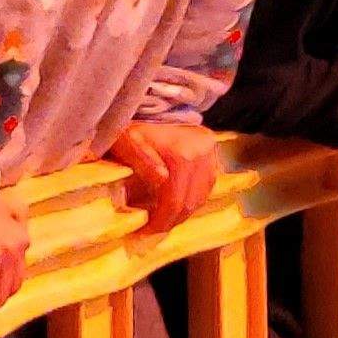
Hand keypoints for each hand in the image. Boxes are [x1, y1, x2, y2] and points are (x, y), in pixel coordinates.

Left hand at [107, 121, 221, 230]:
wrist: (145, 103)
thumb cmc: (130, 126)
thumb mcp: (125, 141)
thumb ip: (141, 161)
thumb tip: (162, 179)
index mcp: (179, 154)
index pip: (173, 202)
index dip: (158, 223)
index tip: (141, 234)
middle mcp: (199, 153)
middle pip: (188, 203)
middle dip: (168, 222)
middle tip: (150, 232)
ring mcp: (208, 151)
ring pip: (199, 196)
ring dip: (181, 212)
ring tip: (161, 219)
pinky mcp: (211, 149)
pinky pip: (206, 185)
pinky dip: (192, 198)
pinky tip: (176, 203)